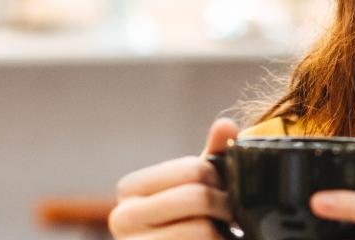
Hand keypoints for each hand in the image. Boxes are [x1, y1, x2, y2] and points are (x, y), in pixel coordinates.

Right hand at [109, 118, 240, 238]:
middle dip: (224, 206)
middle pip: (196, 197)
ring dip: (224, 232)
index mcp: (130, 190)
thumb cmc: (187, 223)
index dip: (218, 179)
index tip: (223, 190)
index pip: (191, 170)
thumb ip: (211, 158)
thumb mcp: (196, 188)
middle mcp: (121, 217)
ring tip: (223, 233)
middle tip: (232, 216)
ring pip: (202, 229)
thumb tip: (224, 125)